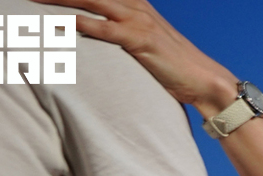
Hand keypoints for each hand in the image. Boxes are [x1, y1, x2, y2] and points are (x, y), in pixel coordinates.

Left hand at [51, 0, 239, 115]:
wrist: (206, 82)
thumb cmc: (176, 68)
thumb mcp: (149, 43)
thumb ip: (126, 33)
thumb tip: (104, 37)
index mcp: (137, 4)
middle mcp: (136, 6)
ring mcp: (138, 21)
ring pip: (89, 1)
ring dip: (59, 0)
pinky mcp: (140, 39)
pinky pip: (100, 27)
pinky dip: (76, 24)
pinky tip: (56, 25)